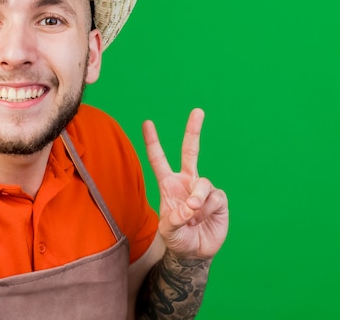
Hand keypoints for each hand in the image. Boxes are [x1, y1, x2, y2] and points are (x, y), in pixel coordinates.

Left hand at [142, 109, 228, 259]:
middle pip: (191, 151)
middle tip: (198, 111)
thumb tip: (191, 206)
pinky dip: (206, 211)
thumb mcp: (167, 231)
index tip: (147, 123)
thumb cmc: (177, 238)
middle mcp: (187, 182)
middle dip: (193, 131)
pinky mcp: (218, 199)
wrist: (194, 253)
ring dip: (197, 202)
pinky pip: (214, 198)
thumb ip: (174, 219)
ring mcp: (203, 189)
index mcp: (169, 184)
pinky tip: (201, 220)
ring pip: (203, 184)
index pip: (159, 159)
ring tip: (192, 217)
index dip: (153, 142)